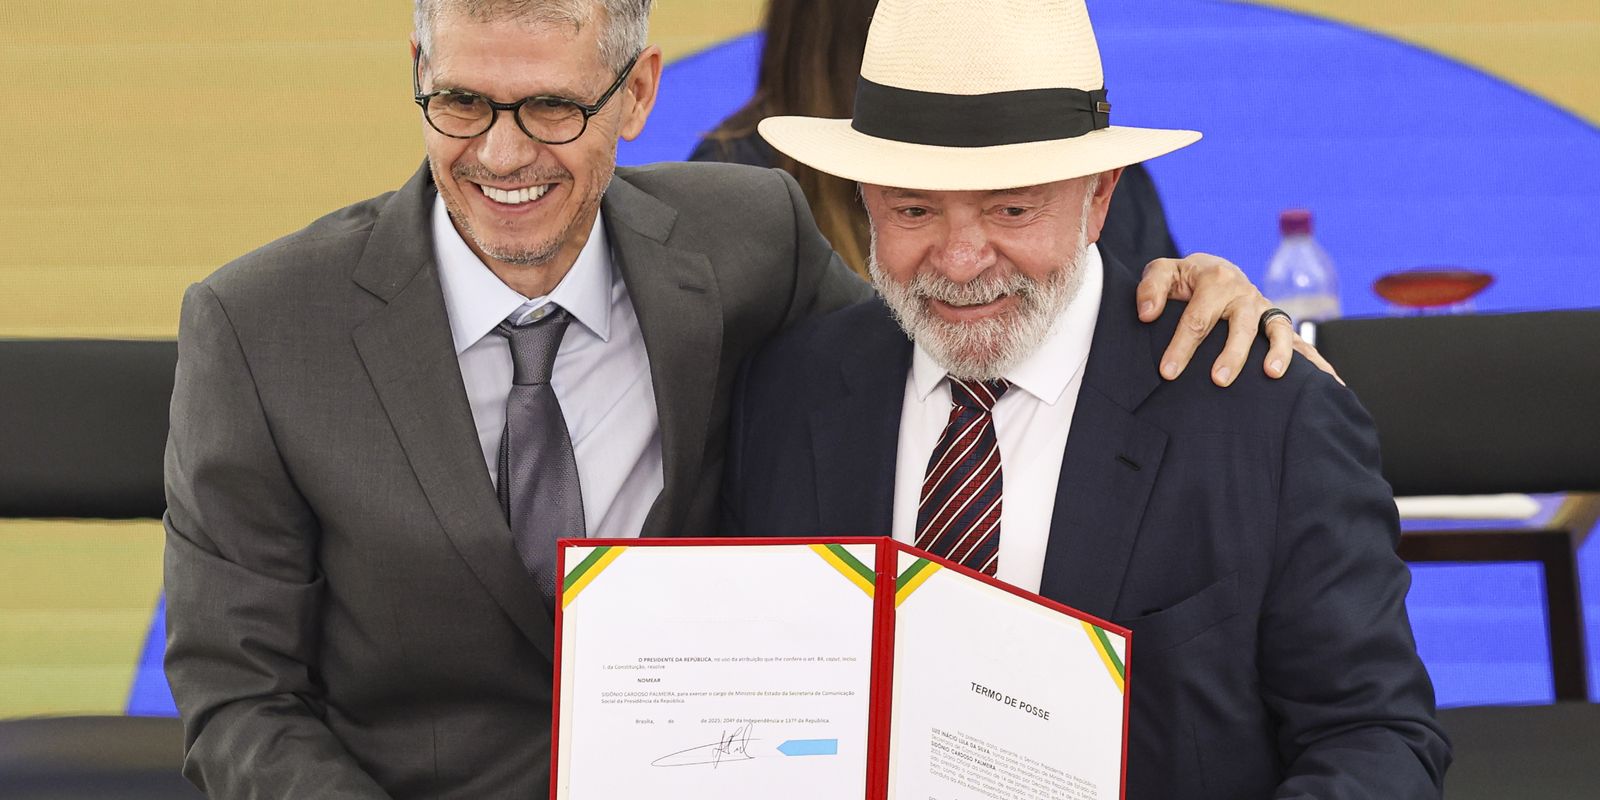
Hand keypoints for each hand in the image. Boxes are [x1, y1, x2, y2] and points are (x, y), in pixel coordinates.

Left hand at [1136, 253, 1341, 385]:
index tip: (1168, 371)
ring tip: (1272, 375)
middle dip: (1232, 353)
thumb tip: (1146, 314)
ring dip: (1278, 352)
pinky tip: (1331, 384)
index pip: (1197, 316)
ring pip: (1276, 330)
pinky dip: (1316, 362)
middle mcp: (1245, 294)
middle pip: (1240, 325)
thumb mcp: (1163, 272)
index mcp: (1216, 279)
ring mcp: (1264, 309)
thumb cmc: (1185, 280)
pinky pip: (1301, 343)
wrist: (1214, 272)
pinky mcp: (1277, 324)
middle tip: (1219, 379)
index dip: (1182, 345)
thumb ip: (1151, 288)